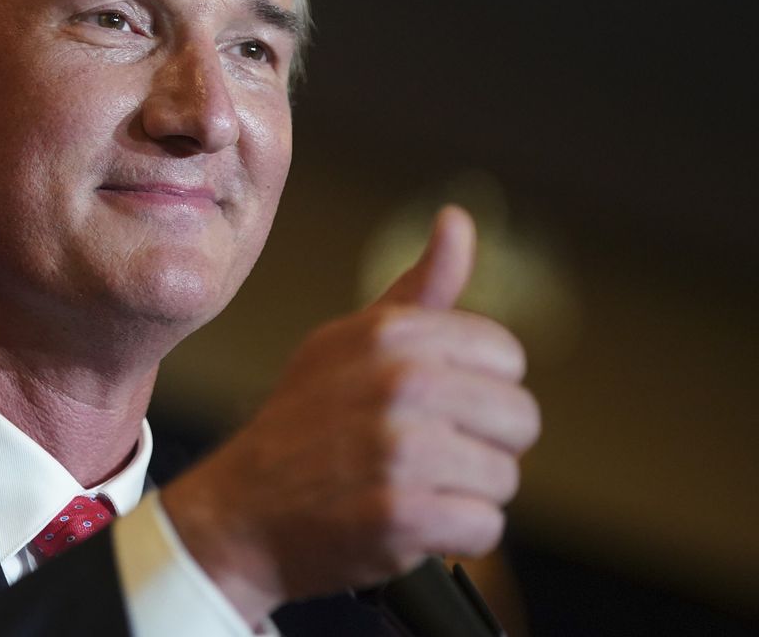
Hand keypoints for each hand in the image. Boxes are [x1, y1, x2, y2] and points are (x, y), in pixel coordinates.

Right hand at [162, 206, 540, 623]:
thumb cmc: (302, 426)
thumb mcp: (349, 342)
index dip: (478, 388)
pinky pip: (483, 529)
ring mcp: (399, 451)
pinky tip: (409, 527)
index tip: (435, 408)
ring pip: (504, 478)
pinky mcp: (401, 518)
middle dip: (482, 445)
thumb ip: (417, 289)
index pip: (505, 355)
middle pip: (519, 419)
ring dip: (466, 495)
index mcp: (391, 334)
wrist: (238, 516)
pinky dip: (454, 540)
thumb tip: (458, 219)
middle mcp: (398, 383)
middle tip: (425, 457)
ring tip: (411, 489)